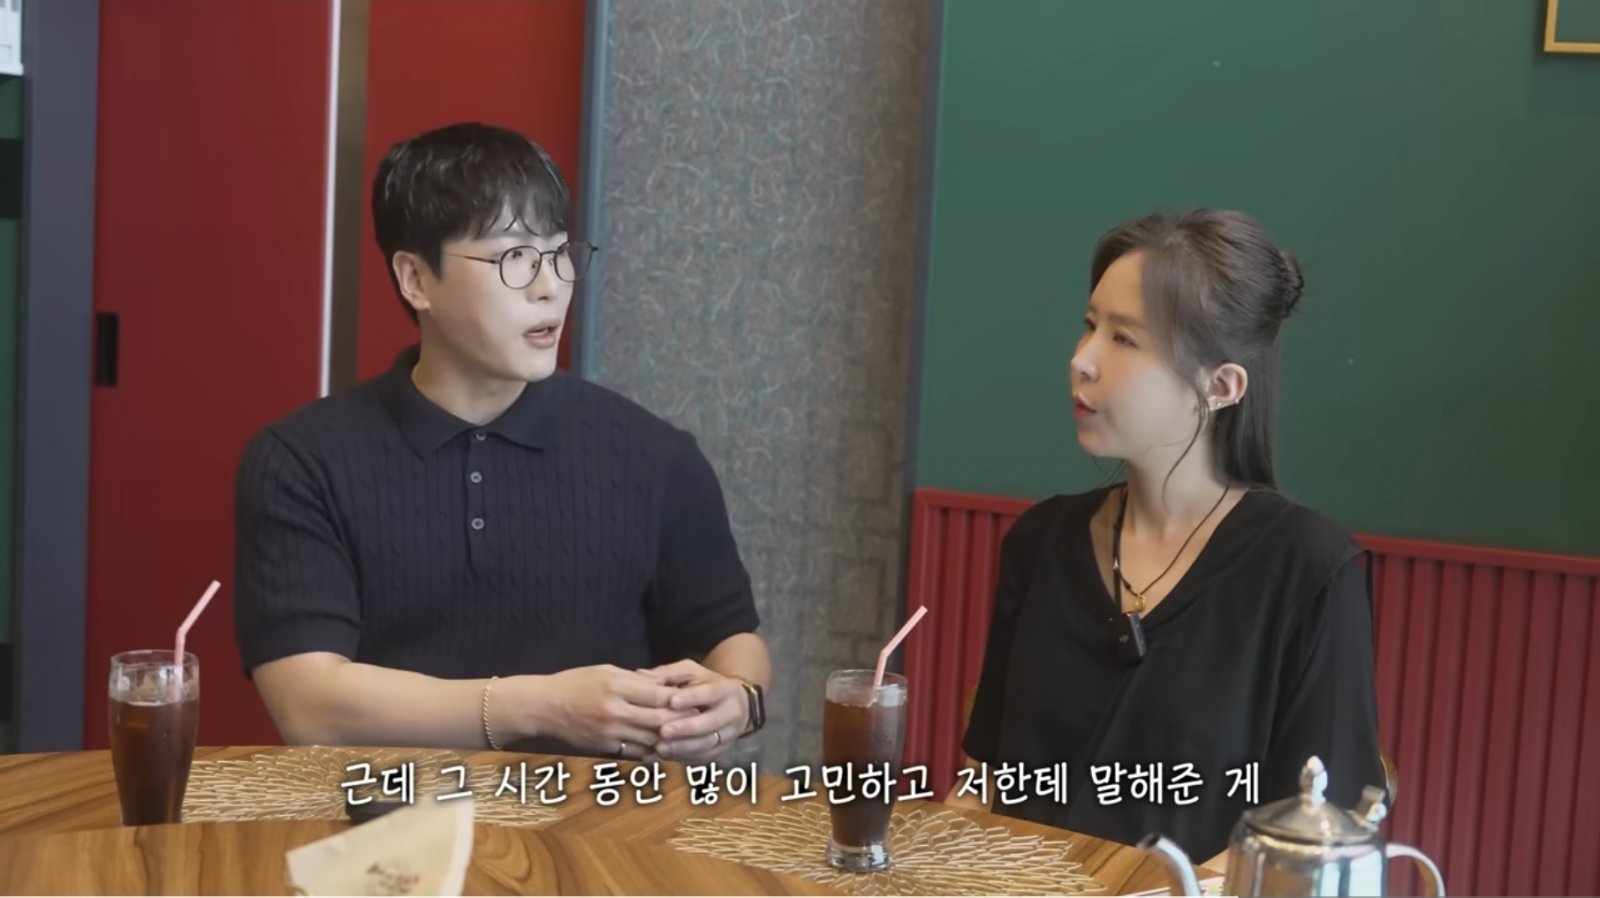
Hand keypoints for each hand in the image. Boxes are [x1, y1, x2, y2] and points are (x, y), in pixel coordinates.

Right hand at [521, 665, 686, 759]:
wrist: (543, 707)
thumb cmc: (575, 683)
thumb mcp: (605, 671)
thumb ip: (635, 679)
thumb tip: (664, 685)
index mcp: (617, 686)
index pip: (658, 695)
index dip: (680, 699)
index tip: (695, 699)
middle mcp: (615, 711)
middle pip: (659, 720)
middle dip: (682, 722)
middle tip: (700, 721)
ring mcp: (609, 732)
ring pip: (650, 740)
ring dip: (670, 740)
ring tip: (688, 737)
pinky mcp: (603, 748)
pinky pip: (635, 753)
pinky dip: (651, 752)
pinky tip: (664, 749)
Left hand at [638, 659, 749, 762]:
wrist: (735, 706)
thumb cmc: (705, 686)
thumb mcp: (692, 673)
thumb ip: (670, 674)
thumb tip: (643, 676)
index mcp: (725, 690)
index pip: (710, 693)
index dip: (693, 698)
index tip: (673, 701)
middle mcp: (731, 714)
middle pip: (711, 723)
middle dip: (687, 728)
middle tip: (664, 731)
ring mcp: (727, 736)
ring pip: (707, 745)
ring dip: (683, 748)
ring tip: (660, 748)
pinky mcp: (720, 752)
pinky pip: (701, 758)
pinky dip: (681, 758)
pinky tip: (661, 757)